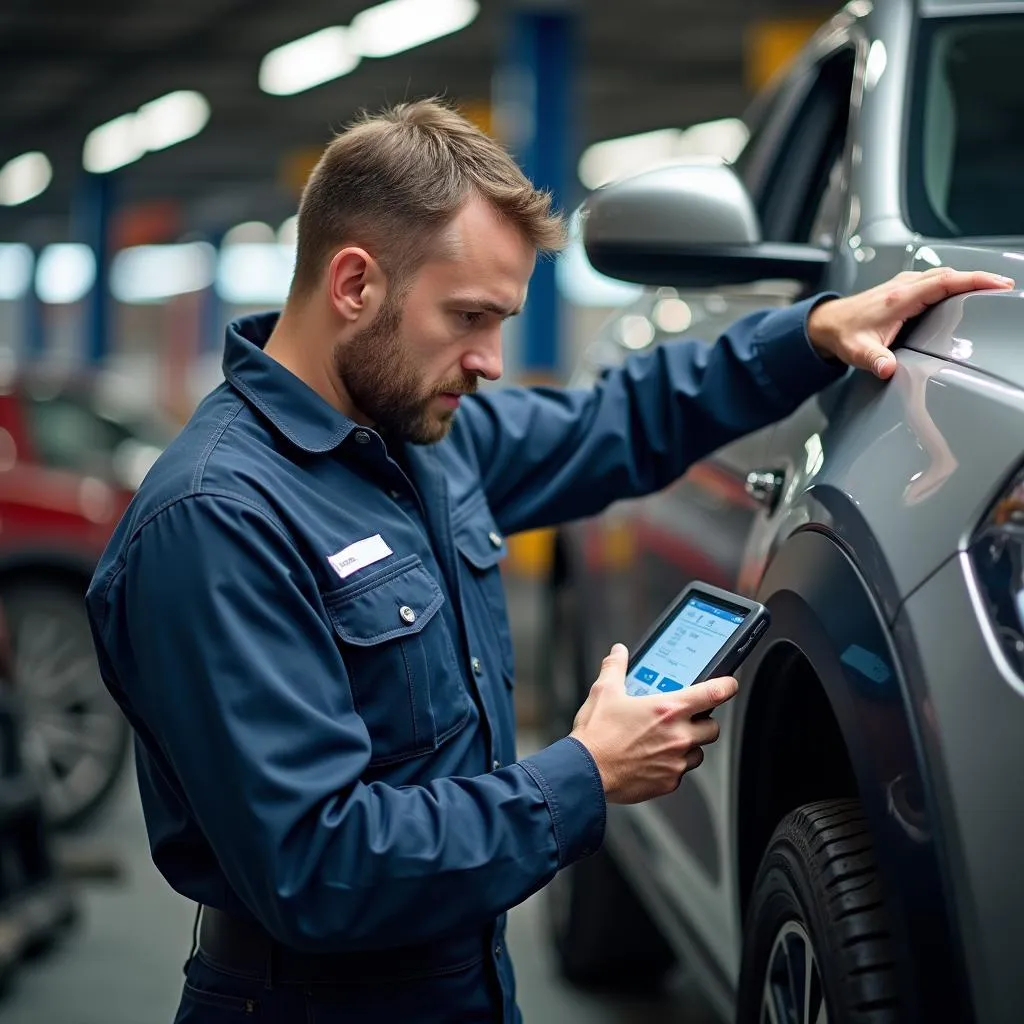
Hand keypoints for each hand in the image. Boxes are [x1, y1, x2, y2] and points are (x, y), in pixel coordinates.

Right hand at [570, 644, 737, 803]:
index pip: (714, 694)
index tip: (729, 684)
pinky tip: (652, 759)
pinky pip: (681, 771)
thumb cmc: (596, 735)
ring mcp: (676, 761)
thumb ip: (615, 668)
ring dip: (688, 745)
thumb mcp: (604, 692)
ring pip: (699, 752)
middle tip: (684, 719)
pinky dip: (672, 765)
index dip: (727, 686)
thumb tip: (619, 653)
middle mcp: (678, 736)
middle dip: (702, 722)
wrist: (585, 772)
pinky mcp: (669, 782)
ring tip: (665, 741)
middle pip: (713, 727)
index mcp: (667, 709)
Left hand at [806, 268, 1014, 379]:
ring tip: (991, 288)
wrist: (826, 324)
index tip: (997, 283)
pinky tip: (963, 292)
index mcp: (898, 299)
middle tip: (1005, 287)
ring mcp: (902, 285)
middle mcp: (902, 287)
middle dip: (978, 278)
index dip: (972, 280)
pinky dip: (953, 283)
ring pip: (941, 276)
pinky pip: (934, 280)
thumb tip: (888, 369)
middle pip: (948, 275)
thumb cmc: (843, 335)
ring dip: (966, 279)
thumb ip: (874, 360)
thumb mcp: (857, 352)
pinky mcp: (902, 289)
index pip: (942, 282)